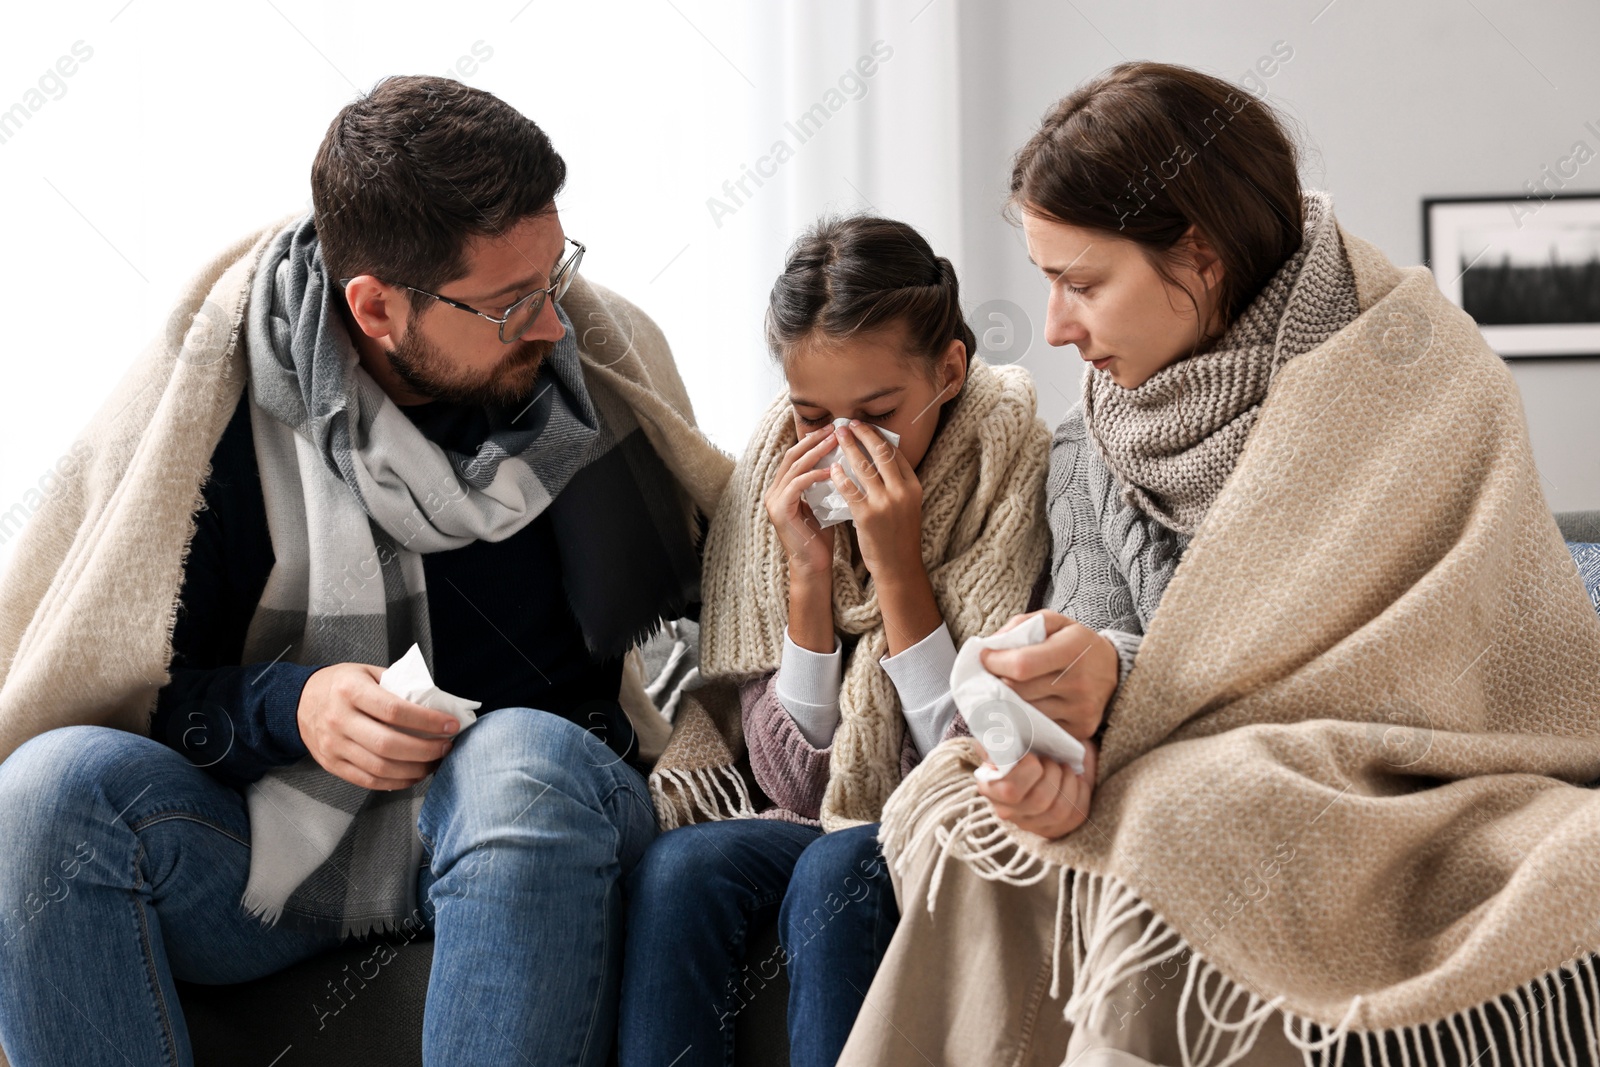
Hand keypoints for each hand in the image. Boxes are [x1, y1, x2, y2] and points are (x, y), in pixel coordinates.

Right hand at [297, 663, 460, 790]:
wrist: (299, 702)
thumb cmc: (341, 685)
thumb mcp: (367, 673)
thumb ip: (398, 685)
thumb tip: (437, 702)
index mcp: (351, 691)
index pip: (394, 710)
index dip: (427, 721)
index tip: (450, 725)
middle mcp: (339, 720)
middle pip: (388, 744)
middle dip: (425, 750)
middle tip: (446, 746)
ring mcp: (334, 745)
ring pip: (380, 767)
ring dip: (415, 769)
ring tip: (435, 762)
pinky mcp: (332, 765)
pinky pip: (368, 780)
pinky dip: (396, 782)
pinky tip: (414, 774)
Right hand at [764, 425, 838, 581]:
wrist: (813, 565)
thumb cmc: (821, 537)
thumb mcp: (822, 503)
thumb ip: (825, 484)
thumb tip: (844, 461)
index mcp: (783, 488)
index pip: (797, 456)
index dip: (814, 441)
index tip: (835, 430)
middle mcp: (774, 491)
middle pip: (793, 456)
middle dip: (815, 440)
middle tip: (835, 428)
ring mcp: (774, 500)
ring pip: (795, 466)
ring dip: (816, 452)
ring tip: (835, 441)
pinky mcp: (779, 510)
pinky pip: (797, 485)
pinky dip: (814, 475)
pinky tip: (831, 470)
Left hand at [831, 420, 922, 582]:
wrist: (898, 566)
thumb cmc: (899, 535)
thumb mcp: (906, 505)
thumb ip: (896, 483)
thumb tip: (878, 457)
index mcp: (913, 486)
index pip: (895, 453)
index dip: (877, 436)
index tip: (864, 427)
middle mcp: (901, 491)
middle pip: (880, 452)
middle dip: (862, 434)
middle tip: (848, 424)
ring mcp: (884, 503)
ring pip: (863, 466)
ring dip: (848, 447)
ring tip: (837, 436)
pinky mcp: (867, 516)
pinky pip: (849, 488)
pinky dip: (839, 475)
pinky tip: (832, 467)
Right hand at [974, 742, 1098, 839]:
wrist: (1044, 752)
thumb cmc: (1026, 742)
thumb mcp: (1010, 734)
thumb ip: (1001, 735)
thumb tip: (998, 733)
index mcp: (990, 786)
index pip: (1012, 790)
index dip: (1030, 769)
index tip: (1033, 754)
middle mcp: (1006, 810)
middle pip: (1040, 801)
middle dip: (1053, 773)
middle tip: (1052, 759)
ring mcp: (1029, 823)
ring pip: (1059, 811)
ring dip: (1069, 782)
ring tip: (1065, 768)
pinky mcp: (1052, 828)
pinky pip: (1075, 815)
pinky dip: (1081, 793)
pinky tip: (1076, 780)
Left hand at [979, 610, 1118, 740]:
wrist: (1115, 671)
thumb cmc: (1076, 644)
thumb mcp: (1055, 622)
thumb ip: (1022, 625)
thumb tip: (991, 645)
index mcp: (1072, 650)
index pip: (1021, 664)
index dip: (995, 663)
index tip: (985, 657)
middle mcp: (1079, 682)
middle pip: (1019, 691)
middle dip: (997, 682)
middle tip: (992, 675)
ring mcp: (1081, 710)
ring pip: (1025, 713)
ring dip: (1008, 702)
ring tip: (1006, 691)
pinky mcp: (1081, 730)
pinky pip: (1039, 729)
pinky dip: (1024, 719)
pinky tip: (1024, 707)